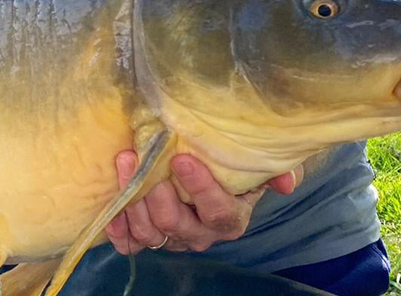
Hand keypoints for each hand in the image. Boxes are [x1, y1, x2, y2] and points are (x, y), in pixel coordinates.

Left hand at [104, 152, 303, 254]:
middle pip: (177, 225)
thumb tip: (286, 182)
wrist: (204, 170)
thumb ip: (277, 170)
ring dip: (134, 200)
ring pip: (151, 232)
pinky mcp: (147, 238)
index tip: (182, 158)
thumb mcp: (259, 164)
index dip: (201, 189)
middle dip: (157, 194)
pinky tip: (113, 203)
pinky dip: (119, 227)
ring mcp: (172, 238)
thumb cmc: (232, 166)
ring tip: (125, 162)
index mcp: (230, 219)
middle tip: (143, 159)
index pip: (218, 212)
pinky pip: (130, 243)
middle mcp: (201, 234)